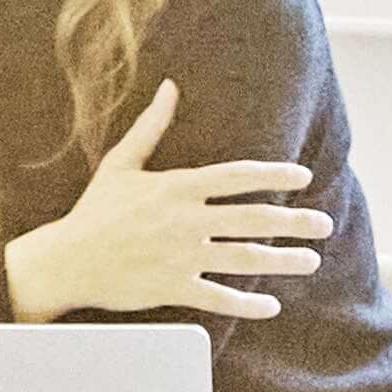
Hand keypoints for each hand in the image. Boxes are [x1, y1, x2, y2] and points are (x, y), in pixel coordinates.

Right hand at [3, 83, 329, 326]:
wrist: (66, 261)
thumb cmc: (95, 211)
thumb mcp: (121, 164)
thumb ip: (150, 127)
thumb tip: (170, 87)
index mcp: (176, 187)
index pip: (236, 177)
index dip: (274, 174)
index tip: (303, 175)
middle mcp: (185, 221)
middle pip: (252, 219)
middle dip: (294, 222)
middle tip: (324, 224)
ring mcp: (181, 256)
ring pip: (244, 258)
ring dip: (283, 260)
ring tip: (311, 260)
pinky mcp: (172, 287)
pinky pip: (218, 298)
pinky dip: (247, 303)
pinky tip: (271, 305)